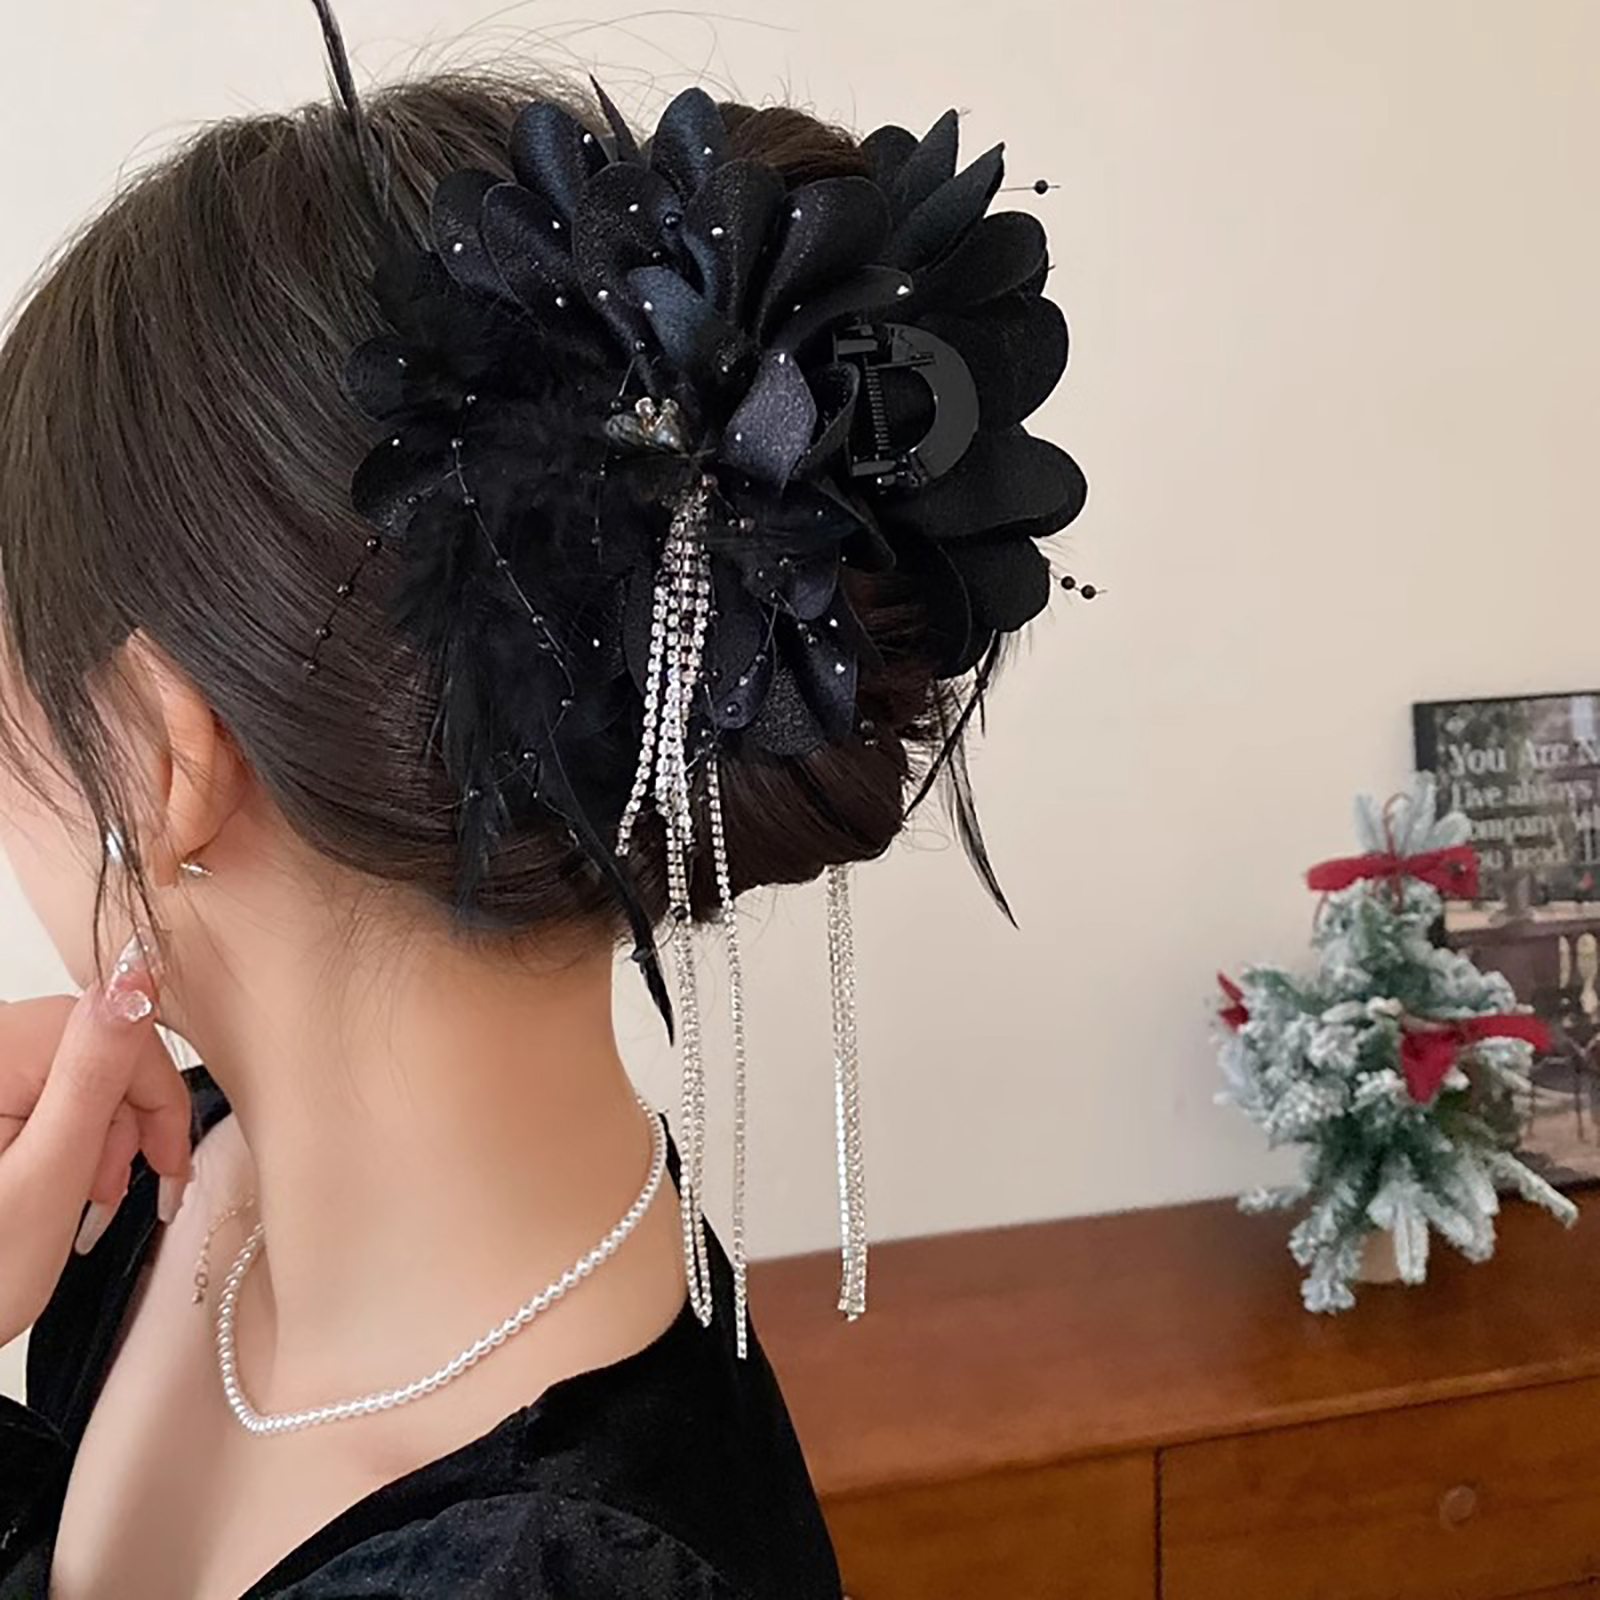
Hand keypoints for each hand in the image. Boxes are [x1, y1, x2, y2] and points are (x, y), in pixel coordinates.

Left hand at [0, 937, 192, 1346]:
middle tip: (111, 1193)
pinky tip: (57, 1179)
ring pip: (76, 1068)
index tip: (168, 1166)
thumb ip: (97, 1069)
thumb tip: (137, 975)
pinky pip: (42, 1085)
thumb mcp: (49, 1173)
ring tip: (82, 1196)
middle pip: (97, 1048)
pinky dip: (64, 1133)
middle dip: (123, 1121)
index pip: (118, 1031)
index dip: (158, 1100)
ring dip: (97, 1131)